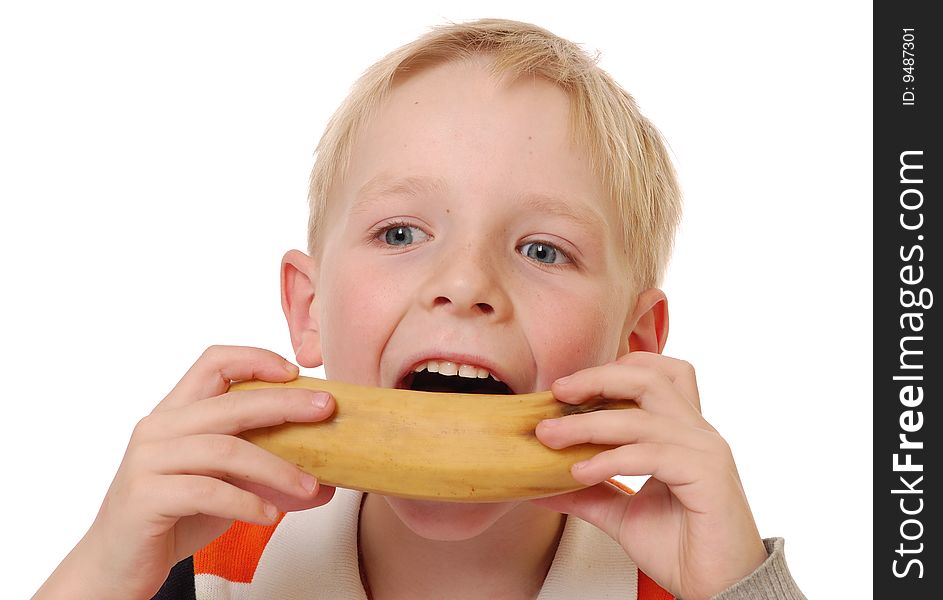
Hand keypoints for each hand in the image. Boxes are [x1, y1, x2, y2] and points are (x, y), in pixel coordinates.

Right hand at [35, 345, 335, 599]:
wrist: (116, 565)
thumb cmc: (174, 516)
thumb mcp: (225, 486)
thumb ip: (265, 474)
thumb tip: (328, 481)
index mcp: (176, 413)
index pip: (213, 362)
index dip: (256, 359)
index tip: (296, 372)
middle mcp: (159, 428)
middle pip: (231, 403)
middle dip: (286, 404)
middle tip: (326, 410)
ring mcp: (148, 460)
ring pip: (226, 450)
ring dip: (277, 468)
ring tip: (310, 486)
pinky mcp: (145, 496)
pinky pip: (208, 491)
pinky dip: (246, 502)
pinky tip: (269, 515)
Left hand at [533, 352, 766, 599]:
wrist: (719, 588)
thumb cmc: (680, 547)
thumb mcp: (619, 512)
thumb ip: (585, 491)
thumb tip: (538, 482)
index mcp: (681, 431)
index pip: (655, 373)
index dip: (612, 370)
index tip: (566, 388)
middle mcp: (697, 432)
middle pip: (649, 377)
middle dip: (597, 379)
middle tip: (556, 392)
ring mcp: (706, 450)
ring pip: (642, 416)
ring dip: (588, 423)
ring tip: (550, 437)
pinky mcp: (707, 475)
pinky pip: (651, 454)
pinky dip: (611, 458)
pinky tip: (582, 472)